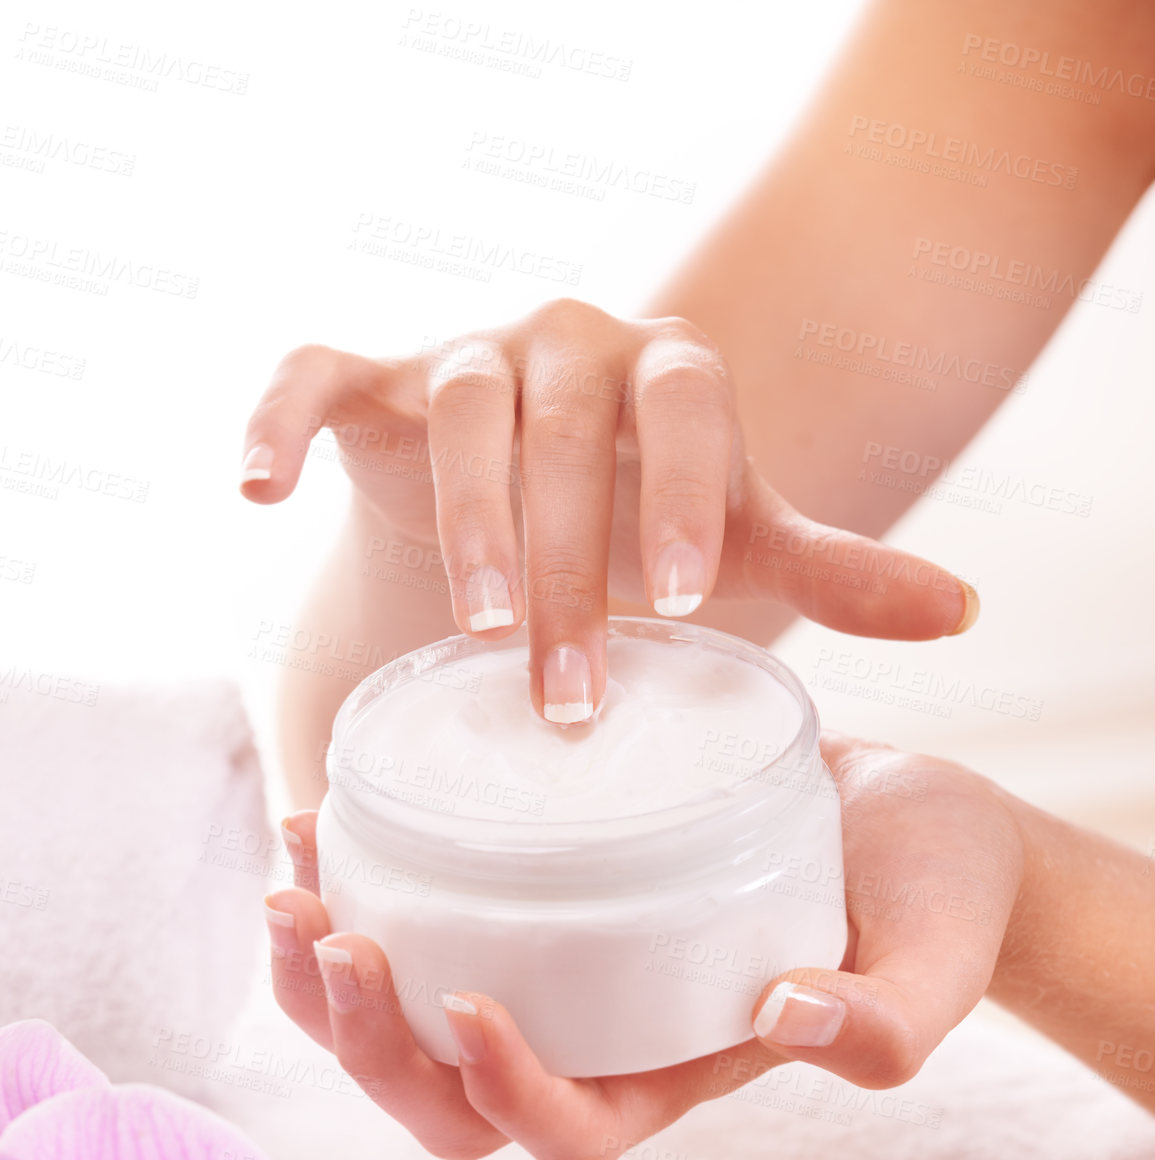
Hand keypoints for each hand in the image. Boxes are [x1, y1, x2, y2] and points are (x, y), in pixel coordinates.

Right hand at [240, 301, 976, 721]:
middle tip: (565, 690)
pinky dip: (278, 418)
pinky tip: (255, 488)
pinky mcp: (370, 379)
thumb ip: (838, 568)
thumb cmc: (651, 525)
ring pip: (461, 407)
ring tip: (474, 627)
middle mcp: (570, 343)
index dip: (688, 496)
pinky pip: (312, 373)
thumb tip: (963, 610)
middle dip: (570, 559)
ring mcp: (465, 353)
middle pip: (569, 427)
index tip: (684, 607)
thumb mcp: (743, 545)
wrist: (541, 499)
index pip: (691, 407)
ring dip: (466, 516)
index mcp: (669, 370)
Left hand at [263, 748, 1024, 1159]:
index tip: (465, 1004)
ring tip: (289, 874)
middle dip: (365, 1042)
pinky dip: (357, 884)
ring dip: (323, 975)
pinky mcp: (534, 901)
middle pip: (447, 1104)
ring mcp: (557, 973)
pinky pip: (420, 923)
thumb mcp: (937, 959)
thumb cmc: (933, 896)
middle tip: (326, 934)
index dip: (504, 1094)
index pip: (568, 1135)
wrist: (909, 821)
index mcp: (677, 1077)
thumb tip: (788, 1018)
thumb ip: (888, 1019)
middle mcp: (597, 1039)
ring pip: (403, 1024)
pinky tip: (324, 819)